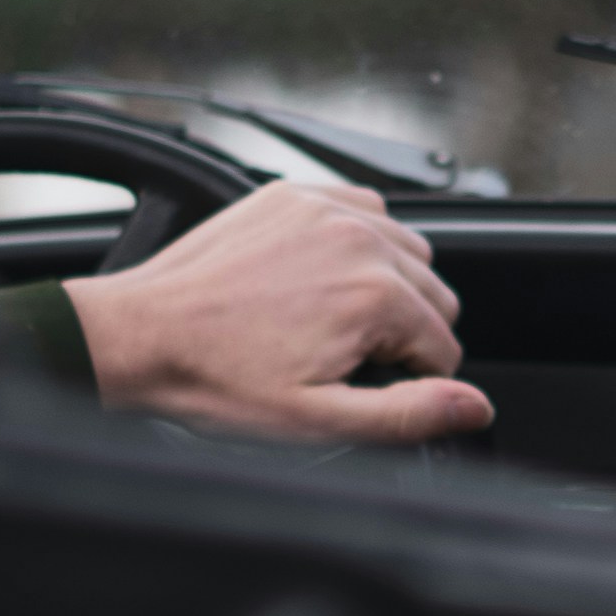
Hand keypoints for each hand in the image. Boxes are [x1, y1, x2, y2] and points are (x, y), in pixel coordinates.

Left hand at [67, 182, 495, 444]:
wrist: (140, 336)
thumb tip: (475, 406)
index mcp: (374, 295)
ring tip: (330, 322)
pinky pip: (363, 211)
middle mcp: (358, 239)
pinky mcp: (292, 194)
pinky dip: (357, 243)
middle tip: (342, 360)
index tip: (360, 386)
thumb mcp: (318, 420)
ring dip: (386, 286)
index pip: (444, 346)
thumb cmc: (215, 379)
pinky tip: (320, 279)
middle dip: (402, 333)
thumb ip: (409, 413)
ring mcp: (323, 209)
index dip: (409, 379)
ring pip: (406, 250)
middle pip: (434, 295)